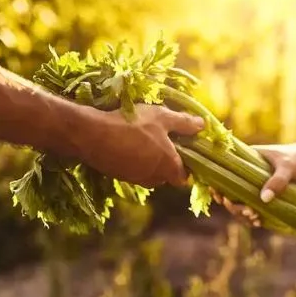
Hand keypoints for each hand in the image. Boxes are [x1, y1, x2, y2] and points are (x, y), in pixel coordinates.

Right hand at [80, 104, 203, 186]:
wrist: (92, 135)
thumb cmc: (132, 124)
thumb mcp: (162, 117)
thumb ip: (184, 123)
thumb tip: (203, 125)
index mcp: (168, 166)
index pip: (183, 177)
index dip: (185, 166)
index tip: (181, 150)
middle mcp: (153, 178)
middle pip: (165, 176)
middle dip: (166, 162)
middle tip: (160, 140)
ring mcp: (134, 179)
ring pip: (148, 174)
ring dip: (148, 161)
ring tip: (142, 139)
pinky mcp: (118, 176)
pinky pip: (132, 171)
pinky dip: (133, 160)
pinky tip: (126, 142)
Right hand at [212, 142, 295, 223]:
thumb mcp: (288, 167)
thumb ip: (277, 181)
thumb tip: (264, 199)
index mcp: (247, 159)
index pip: (224, 172)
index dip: (218, 186)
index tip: (221, 198)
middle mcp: (247, 172)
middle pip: (230, 192)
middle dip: (234, 206)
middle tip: (248, 212)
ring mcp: (255, 185)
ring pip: (240, 202)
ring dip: (242, 213)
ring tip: (255, 219)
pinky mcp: (265, 194)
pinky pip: (253, 207)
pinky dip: (252, 216)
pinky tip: (258, 222)